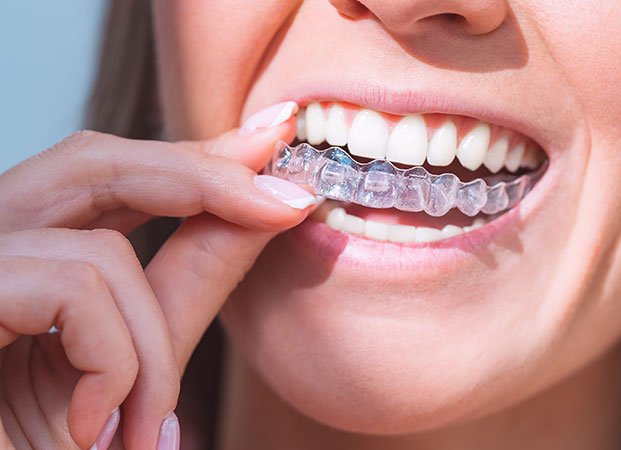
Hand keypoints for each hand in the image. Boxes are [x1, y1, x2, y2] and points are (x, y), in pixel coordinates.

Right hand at [0, 105, 310, 448]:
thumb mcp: (136, 362)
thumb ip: (189, 282)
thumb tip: (268, 208)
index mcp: (23, 262)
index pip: (107, 175)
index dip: (194, 155)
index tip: (273, 137)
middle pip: (91, 163)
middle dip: (202, 177)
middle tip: (286, 202)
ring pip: (97, 249)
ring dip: (151, 348)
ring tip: (148, 424)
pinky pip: (70, 288)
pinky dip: (111, 363)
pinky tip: (94, 425)